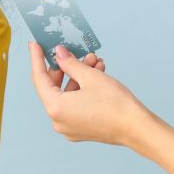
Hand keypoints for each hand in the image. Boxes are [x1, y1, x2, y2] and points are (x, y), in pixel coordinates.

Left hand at [29, 42, 152, 146]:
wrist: (139, 129)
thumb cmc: (116, 104)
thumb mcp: (90, 77)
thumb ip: (70, 63)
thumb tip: (59, 54)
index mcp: (55, 108)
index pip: (39, 78)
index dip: (37, 59)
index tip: (34, 44)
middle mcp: (58, 121)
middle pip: (54, 87)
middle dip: (66, 67)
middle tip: (73, 52)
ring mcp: (69, 127)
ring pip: (67, 95)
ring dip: (79, 77)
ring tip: (94, 61)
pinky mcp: (80, 129)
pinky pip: (75, 105)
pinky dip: (82, 90)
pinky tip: (96, 75)